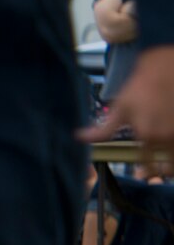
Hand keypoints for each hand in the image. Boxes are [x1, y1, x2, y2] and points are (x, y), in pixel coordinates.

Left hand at [84, 46, 173, 175]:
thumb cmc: (140, 88)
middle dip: (161, 172)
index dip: (145, 172)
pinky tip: (169, 147)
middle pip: (167, 167)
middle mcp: (166, 137)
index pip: (147, 165)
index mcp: (147, 136)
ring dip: (171, 164)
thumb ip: (103, 130)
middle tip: (156, 173)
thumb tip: (79, 138)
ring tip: (165, 164)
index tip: (142, 174)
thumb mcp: (120, 109)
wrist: (165, 70)